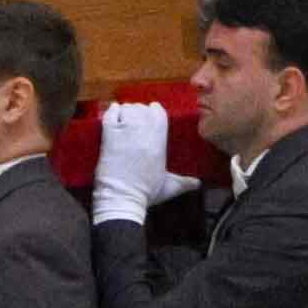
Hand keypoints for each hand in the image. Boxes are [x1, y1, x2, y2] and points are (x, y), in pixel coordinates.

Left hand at [91, 99, 177, 222]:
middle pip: (141, 108)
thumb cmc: (147, 193)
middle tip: (135, 122)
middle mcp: (144, 131)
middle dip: (138, 112)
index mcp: (159, 140)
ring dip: (125, 112)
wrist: (123, 199)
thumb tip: (198, 183)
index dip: (153, 111)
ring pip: (126, 109)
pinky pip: (110, 114)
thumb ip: (185, 182)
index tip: (150, 116)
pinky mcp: (109, 135)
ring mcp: (125, 131)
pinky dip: (112, 112)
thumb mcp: (170, 186)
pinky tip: (113, 115)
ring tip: (123, 121)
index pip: (158, 112)